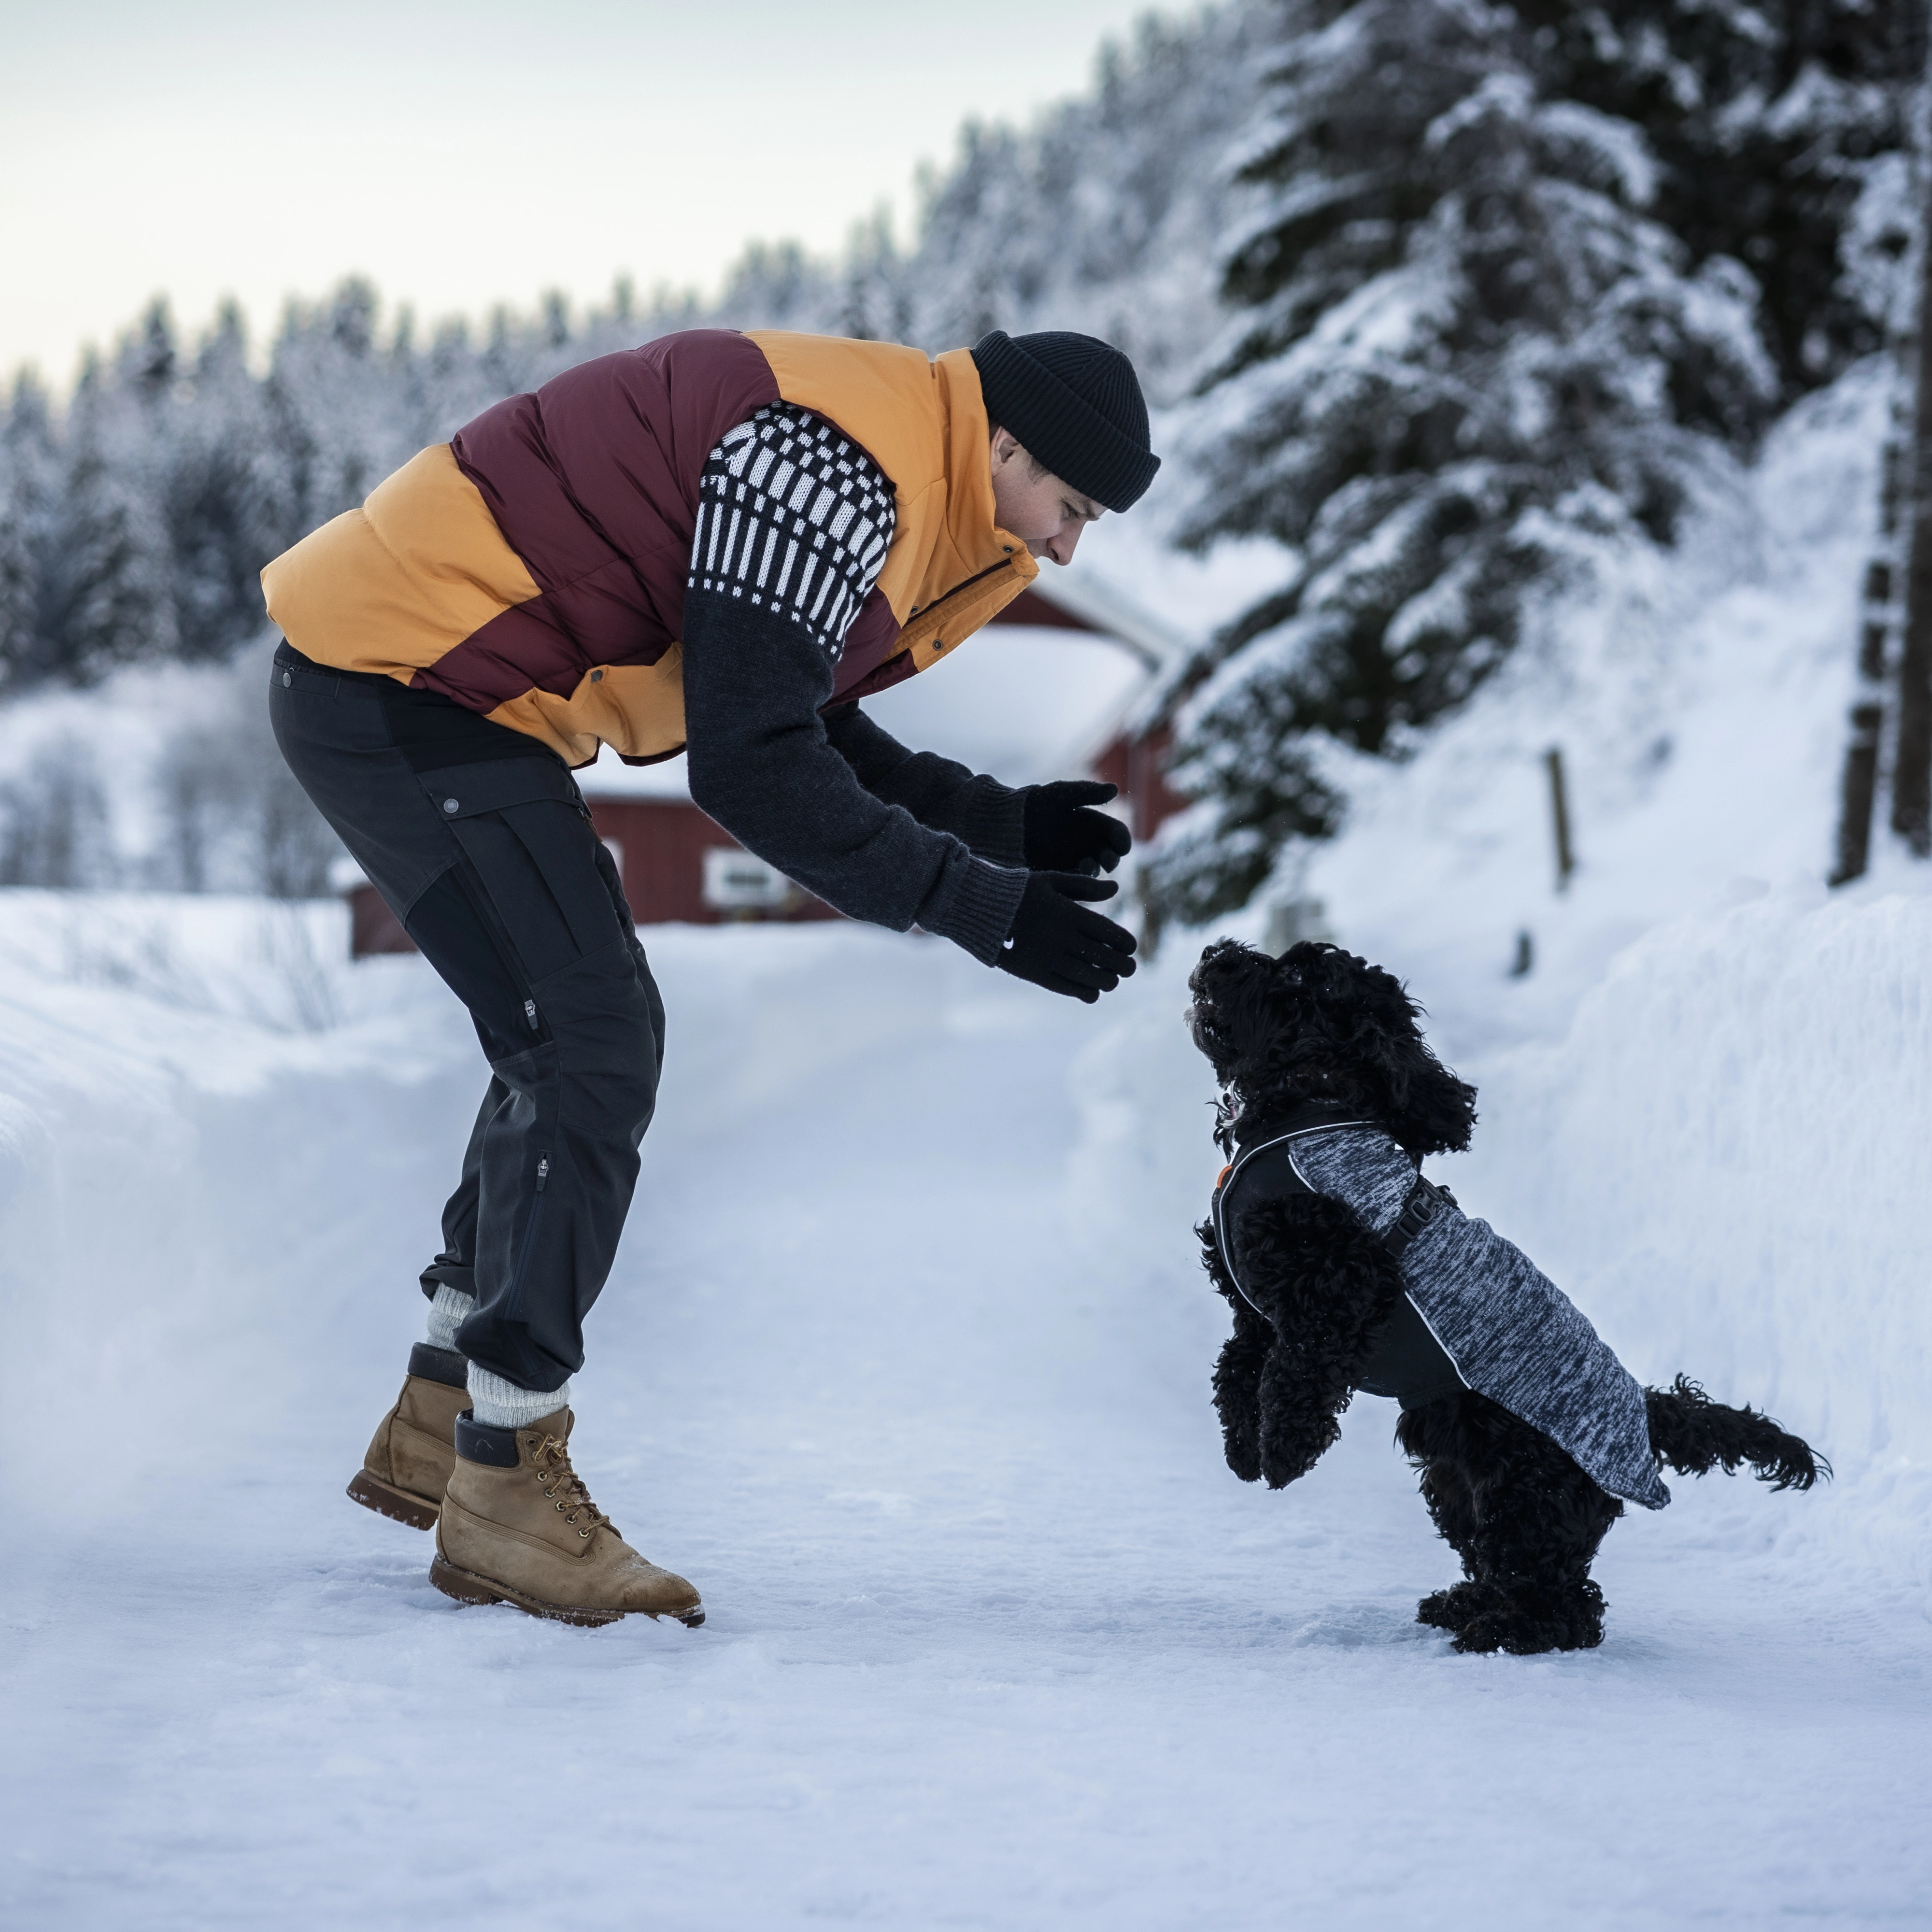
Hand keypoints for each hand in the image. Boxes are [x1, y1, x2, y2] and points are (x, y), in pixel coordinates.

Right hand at [996, 871, 1137, 1002]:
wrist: (983, 908)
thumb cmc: (1022, 891)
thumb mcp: (1053, 881)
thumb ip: (1085, 886)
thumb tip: (1116, 888)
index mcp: (1069, 913)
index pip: (1109, 933)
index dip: (1125, 943)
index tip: (1130, 948)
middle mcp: (1061, 937)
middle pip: (1103, 957)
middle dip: (1122, 966)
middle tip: (1129, 969)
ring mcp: (1047, 956)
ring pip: (1088, 976)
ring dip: (1106, 982)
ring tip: (1112, 981)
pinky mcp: (1033, 972)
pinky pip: (1065, 987)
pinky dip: (1083, 992)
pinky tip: (1092, 993)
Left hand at [1023, 780, 1131, 875]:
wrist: (1008, 821)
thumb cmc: (1036, 802)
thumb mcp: (1061, 794)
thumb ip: (1087, 792)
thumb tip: (1115, 789)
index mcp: (1093, 823)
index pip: (1115, 832)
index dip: (1122, 839)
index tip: (1122, 845)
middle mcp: (1088, 843)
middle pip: (1109, 853)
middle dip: (1112, 858)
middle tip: (1109, 862)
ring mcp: (1075, 860)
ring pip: (1093, 870)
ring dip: (1095, 870)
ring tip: (1088, 867)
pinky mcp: (1060, 873)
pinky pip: (1073, 880)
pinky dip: (1076, 880)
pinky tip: (1073, 876)